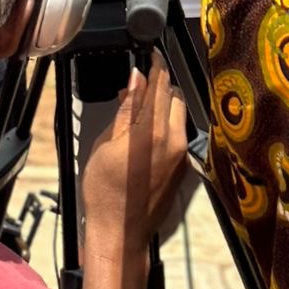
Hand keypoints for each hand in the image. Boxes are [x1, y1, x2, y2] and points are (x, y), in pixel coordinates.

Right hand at [81, 56, 187, 250]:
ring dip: (165, 106)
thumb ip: (126, 110)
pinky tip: (148, 134)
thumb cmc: (104, 191)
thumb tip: (136, 80)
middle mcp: (173, 139)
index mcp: (151, 131)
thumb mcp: (105, 145)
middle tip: (138, 90)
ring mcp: (182, 154)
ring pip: (180, 114)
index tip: (150, 55)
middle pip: (175, 96)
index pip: (159, 85)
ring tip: (141, 113)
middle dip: (160, 87)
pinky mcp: (184, 167)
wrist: (121, 233)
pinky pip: (181, 134)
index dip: (155, 66)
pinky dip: (169, 125)